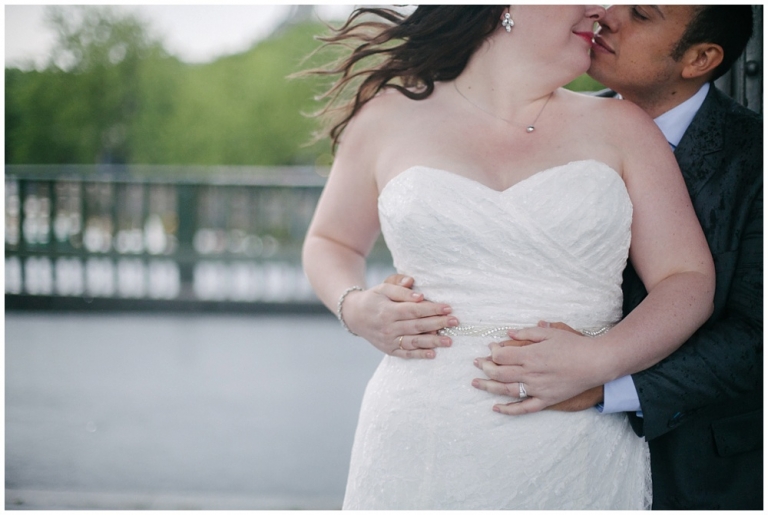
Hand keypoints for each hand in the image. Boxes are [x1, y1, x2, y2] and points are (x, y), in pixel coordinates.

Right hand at [343, 274, 456, 358]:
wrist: (355, 315)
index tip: (448, 307)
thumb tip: (419, 295)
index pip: (413, 310)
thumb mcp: (384, 287)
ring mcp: (388, 340)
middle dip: (438, 324)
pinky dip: (419, 355)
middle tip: (455, 322)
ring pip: (414, 342)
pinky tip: (433, 354)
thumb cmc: (374, 298)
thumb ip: (400, 288)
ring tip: (449, 341)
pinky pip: (406, 354)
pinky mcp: (389, 350)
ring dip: (433, 342)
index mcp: (387, 310)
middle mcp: (388, 327)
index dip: (432, 309)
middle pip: (417, 326)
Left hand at [472, 321, 603, 413]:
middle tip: (477, 363)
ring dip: (488, 387)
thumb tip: (508, 333)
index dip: (492, 351)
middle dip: (484, 367)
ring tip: (475, 383)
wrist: (596, 363)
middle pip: (499, 373)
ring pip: (506, 391)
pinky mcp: (546, 400)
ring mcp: (537, 389)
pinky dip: (508, 410)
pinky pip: (524, 408)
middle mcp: (531, 374)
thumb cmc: (574, 345)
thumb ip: (527, 333)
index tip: (491, 347)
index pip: (501, 356)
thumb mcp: (550, 332)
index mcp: (530, 356)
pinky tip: (496, 408)